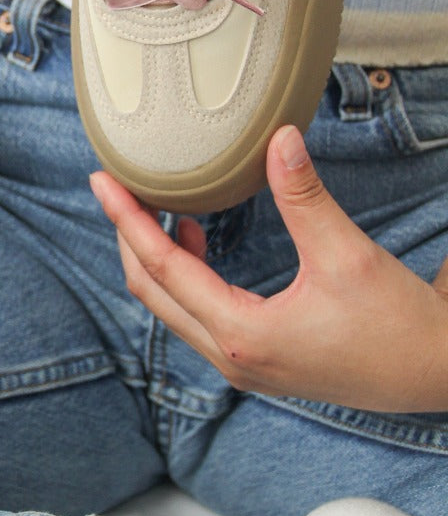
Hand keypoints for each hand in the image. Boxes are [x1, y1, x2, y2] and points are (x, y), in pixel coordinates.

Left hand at [91, 125, 447, 411]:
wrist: (435, 375)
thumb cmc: (397, 326)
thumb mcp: (348, 256)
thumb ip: (305, 197)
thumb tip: (278, 139)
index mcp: (242, 334)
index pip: (163, 268)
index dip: (128, 219)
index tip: (101, 182)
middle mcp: (231, 357)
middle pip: (152, 292)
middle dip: (130, 236)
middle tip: (116, 187)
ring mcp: (241, 365)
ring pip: (171, 308)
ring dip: (156, 257)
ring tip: (154, 205)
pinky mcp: (256, 362)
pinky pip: (196, 316)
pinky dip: (183, 277)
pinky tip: (197, 240)